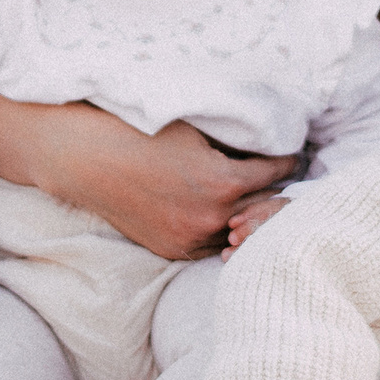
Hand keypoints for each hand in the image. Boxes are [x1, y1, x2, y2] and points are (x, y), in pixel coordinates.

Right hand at [35, 111, 294, 259]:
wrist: (88, 159)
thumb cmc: (142, 131)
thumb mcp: (199, 130)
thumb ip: (238, 144)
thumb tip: (271, 142)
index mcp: (224, 183)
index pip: (277, 172)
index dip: (288, 158)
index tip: (292, 151)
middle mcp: (212, 218)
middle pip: (265, 206)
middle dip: (273, 187)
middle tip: (281, 173)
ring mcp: (190, 239)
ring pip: (240, 231)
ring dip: (249, 213)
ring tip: (256, 195)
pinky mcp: (172, 250)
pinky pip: (213, 245)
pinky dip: (222, 229)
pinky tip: (227, 214)